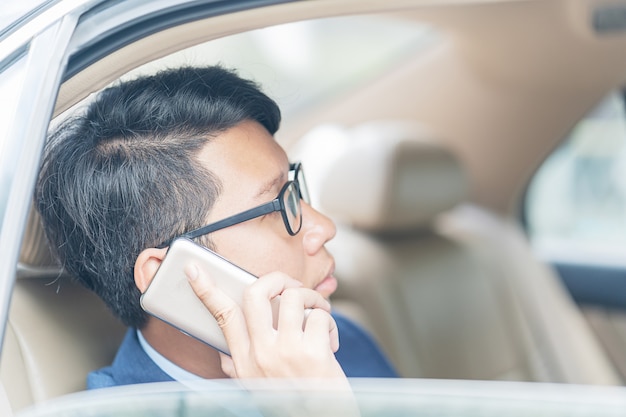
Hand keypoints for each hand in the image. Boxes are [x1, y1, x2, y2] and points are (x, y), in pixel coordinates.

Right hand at [185, 263, 346, 380]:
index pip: (222, 316)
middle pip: (256, 293)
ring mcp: (286, 352)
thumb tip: (220, 352)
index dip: (206, 289)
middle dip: (277, 278)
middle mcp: (261, 354)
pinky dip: (329, 322)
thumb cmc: (292, 403)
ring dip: (311, 298)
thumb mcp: (254, 388)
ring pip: (293, 296)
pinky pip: (319, 315)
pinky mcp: (313, 353)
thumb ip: (236, 366)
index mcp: (244, 361)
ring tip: (318, 313)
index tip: (194, 268)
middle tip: (291, 286)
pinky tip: (330, 341)